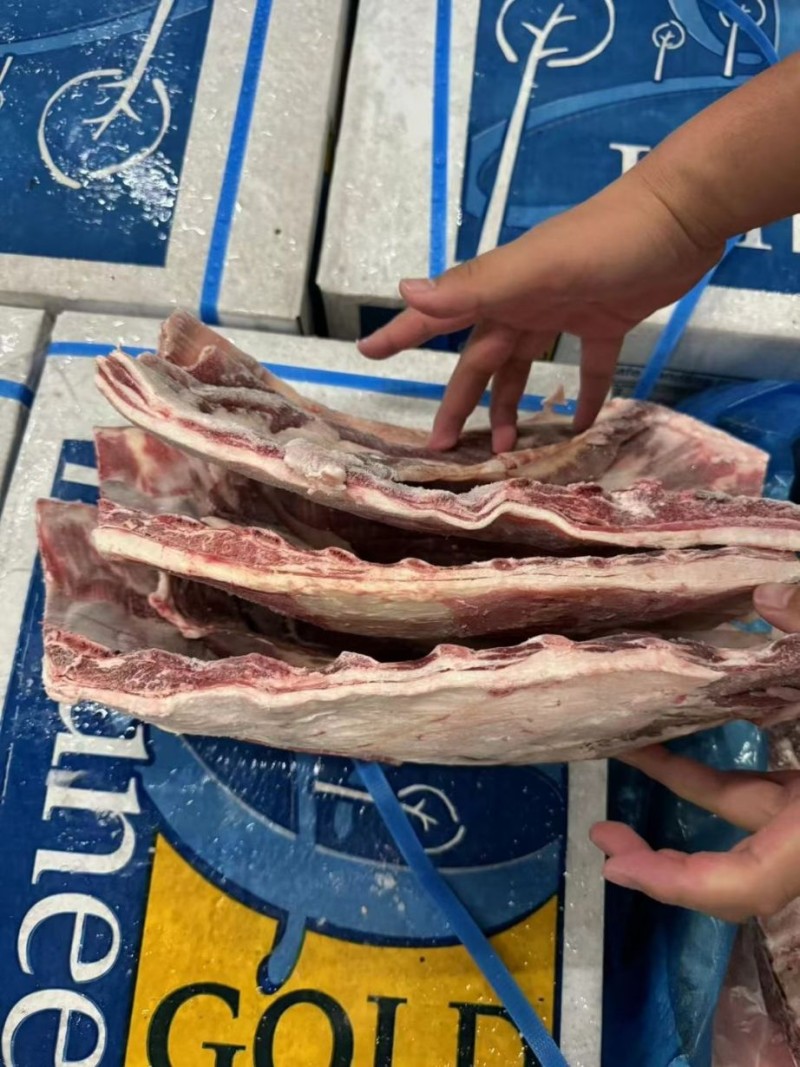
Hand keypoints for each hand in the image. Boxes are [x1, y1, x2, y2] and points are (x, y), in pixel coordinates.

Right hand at [358, 169, 723, 450]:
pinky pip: (586, 365)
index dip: (402, 334)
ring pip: (524, 367)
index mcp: (500, 289)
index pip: (439, 316)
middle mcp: (523, 301)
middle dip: (460, 401)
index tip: (366, 354)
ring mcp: (563, 310)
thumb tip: (405, 291)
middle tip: (444, 446)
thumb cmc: (608, 240)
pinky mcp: (605, 320)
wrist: (685, 213)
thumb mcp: (538, 267)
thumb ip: (476, 285)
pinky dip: (582, 395)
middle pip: (481, 360)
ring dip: (512, 404)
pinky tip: (578, 426)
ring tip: (506, 447)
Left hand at [590, 583, 799, 921]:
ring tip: (625, 744)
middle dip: (665, 856)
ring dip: (681, 782)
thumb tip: (767, 599)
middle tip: (603, 834)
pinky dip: (715, 762)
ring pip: (742, 809)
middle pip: (734, 867)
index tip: (619, 868)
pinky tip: (677, 727)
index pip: (745, 882)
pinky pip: (761, 785)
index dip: (678, 886)